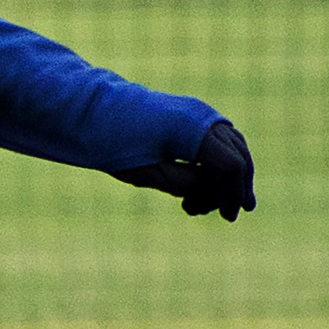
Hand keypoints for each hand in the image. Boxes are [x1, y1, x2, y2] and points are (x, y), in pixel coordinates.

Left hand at [110, 121, 255, 220]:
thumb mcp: (149, 173)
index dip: (232, 195)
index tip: (227, 218)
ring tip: (192, 205)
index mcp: (191, 128)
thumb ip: (187, 183)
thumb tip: (217, 191)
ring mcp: (200, 112)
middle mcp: (202, 115)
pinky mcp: (193, 115)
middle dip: (231, 189)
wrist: (91, 110)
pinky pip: (219, 142)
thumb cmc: (114, 143)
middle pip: (237, 157)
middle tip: (206, 213)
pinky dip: (215, 164)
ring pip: (233, 149)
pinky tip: (197, 187)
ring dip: (223, 178)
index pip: (230, 167)